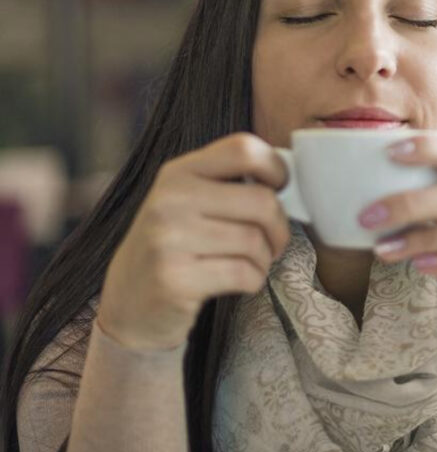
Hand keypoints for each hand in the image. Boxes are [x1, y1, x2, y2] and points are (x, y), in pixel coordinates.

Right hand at [97, 133, 290, 349]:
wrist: (130, 303)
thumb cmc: (175, 247)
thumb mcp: (188, 202)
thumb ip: (228, 183)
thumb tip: (290, 175)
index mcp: (178, 172)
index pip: (243, 149)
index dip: (275, 167)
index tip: (279, 188)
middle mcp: (170, 200)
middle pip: (262, 201)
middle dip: (280, 227)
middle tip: (273, 241)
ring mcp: (169, 239)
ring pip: (255, 241)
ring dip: (265, 258)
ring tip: (252, 263)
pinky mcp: (175, 279)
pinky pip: (244, 274)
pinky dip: (254, 280)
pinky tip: (240, 281)